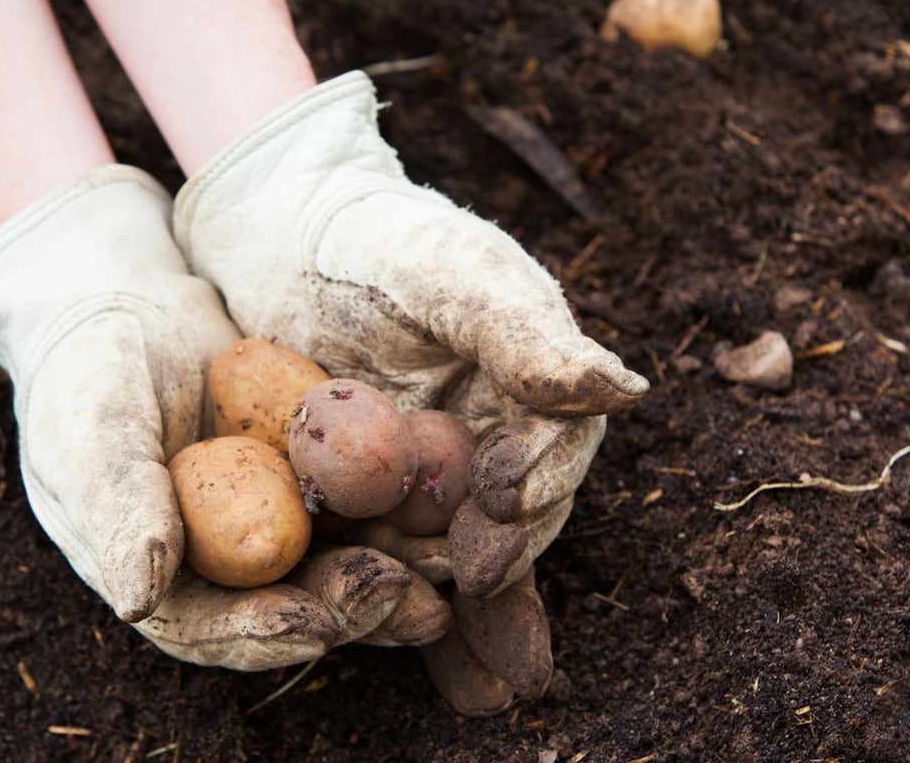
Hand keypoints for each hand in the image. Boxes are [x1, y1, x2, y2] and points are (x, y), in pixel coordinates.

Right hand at [0, 165, 426, 669]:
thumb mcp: (92, 433)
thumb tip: (138, 598)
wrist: (124, 302)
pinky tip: (447, 509)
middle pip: (287, 605)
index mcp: (158, 573)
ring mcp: (269, 519)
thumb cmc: (88, 370)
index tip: (317, 626)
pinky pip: (359, 502)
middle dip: (347, 609)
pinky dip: (399, 510)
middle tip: (405, 601)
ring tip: (444, 578)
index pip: (209, 626)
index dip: (261, 633)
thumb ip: (119, 508)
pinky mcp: (311, 476)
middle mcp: (220, 560)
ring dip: (391, 574)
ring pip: (335, 561)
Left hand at [172, 72, 647, 705]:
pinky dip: (420, 613)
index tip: (506, 504)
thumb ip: (526, 331)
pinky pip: (405, 563)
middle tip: (476, 581)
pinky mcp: (373, 502)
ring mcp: (433, 476)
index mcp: (528, 384)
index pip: (554, 445)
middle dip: (506, 559)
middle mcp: (494, 438)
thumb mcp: (452, 271)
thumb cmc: (380, 237)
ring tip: (476, 674)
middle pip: (518, 516)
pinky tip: (439, 675)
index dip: (540, 477)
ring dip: (471, 611)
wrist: (285, 234)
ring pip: (466, 554)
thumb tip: (625, 388)